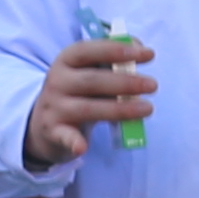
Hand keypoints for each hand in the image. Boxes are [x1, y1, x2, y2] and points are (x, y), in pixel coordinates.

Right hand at [25, 32, 152, 168]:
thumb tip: (140, 50)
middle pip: (92, 80)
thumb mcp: (89, 71)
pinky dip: (73, 142)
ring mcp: (54, 107)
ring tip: (147, 108)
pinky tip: (83, 148)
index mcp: (66, 60)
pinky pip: (65, 137)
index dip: (118, 50)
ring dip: (120, 109)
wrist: (45, 122)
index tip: (148, 54)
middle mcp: (57, 81)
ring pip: (88, 108)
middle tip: (153, 85)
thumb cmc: (78, 91)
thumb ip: (112, 61)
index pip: (90, 50)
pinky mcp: (54, 132)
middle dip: (125, 82)